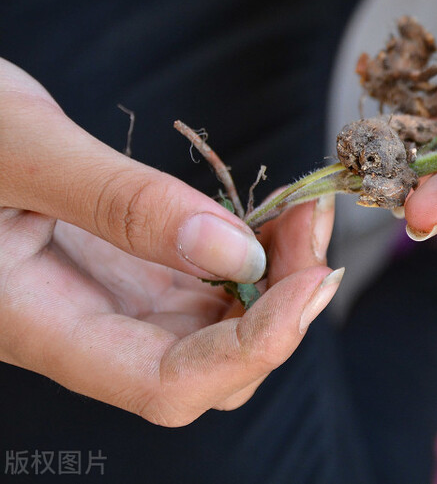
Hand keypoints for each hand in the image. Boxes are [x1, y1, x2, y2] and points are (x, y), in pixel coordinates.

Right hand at [0, 59, 341, 425]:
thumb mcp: (21, 147)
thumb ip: (122, 203)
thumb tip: (235, 250)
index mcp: (37, 325)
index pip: (164, 383)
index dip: (251, 350)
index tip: (312, 281)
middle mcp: (83, 329)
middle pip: (206, 371)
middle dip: (281, 312)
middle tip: (313, 225)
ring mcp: (110, 301)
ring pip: (217, 331)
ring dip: (279, 281)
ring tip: (304, 210)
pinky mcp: (128, 268)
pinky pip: (208, 286)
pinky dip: (257, 256)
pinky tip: (274, 214)